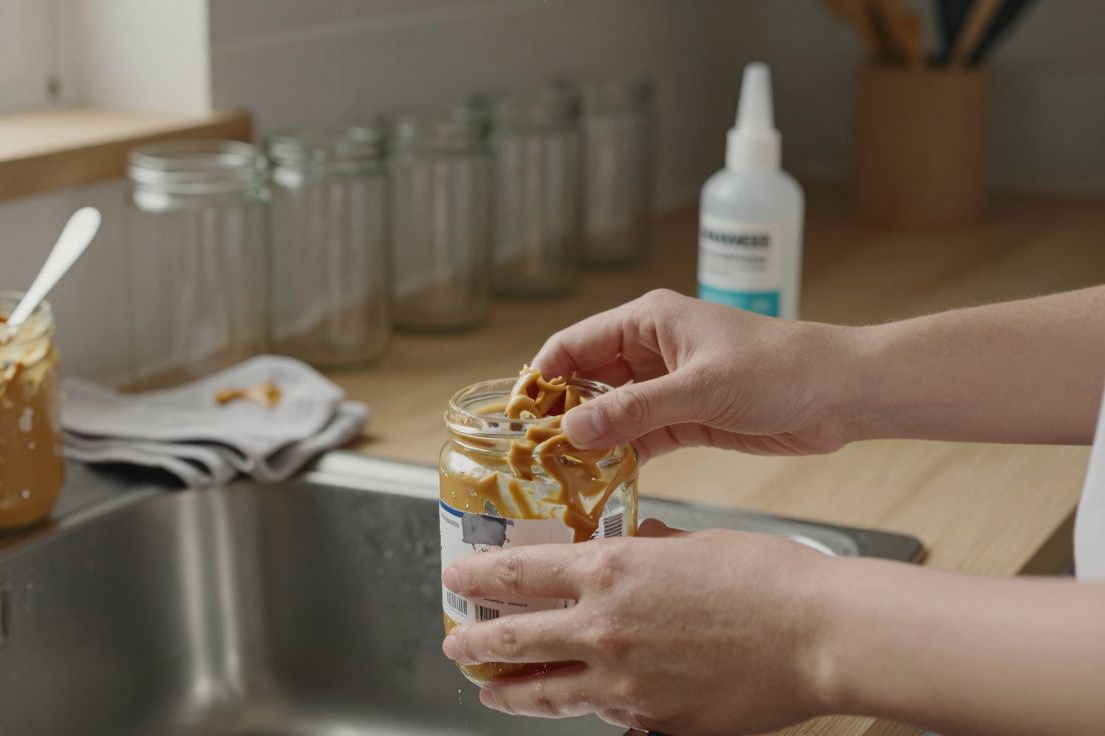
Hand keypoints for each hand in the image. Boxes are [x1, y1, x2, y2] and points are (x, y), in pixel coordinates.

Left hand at [441, 519, 836, 734]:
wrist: (818, 634)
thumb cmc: (767, 579)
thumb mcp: (691, 543)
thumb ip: (645, 551)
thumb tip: (628, 551)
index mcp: (607, 572)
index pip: (516, 573)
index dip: (476, 576)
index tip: (456, 578)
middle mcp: (602, 628)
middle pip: (513, 638)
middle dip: (474, 642)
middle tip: (455, 643)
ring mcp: (624, 683)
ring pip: (544, 692)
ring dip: (509, 692)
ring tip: (491, 693)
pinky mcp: (653, 722)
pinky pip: (606, 717)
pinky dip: (589, 709)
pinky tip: (582, 707)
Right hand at [532, 289, 865, 456]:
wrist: (843, 393)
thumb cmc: (780, 369)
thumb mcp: (701, 389)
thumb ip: (635, 410)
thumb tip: (573, 428)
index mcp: (647, 321)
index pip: (572, 346)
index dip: (541, 379)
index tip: (516, 419)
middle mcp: (649, 351)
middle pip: (584, 381)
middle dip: (559, 415)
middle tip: (532, 457)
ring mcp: (666, 386)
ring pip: (609, 414)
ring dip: (588, 441)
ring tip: (558, 476)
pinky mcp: (685, 419)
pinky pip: (638, 438)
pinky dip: (619, 457)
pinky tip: (600, 481)